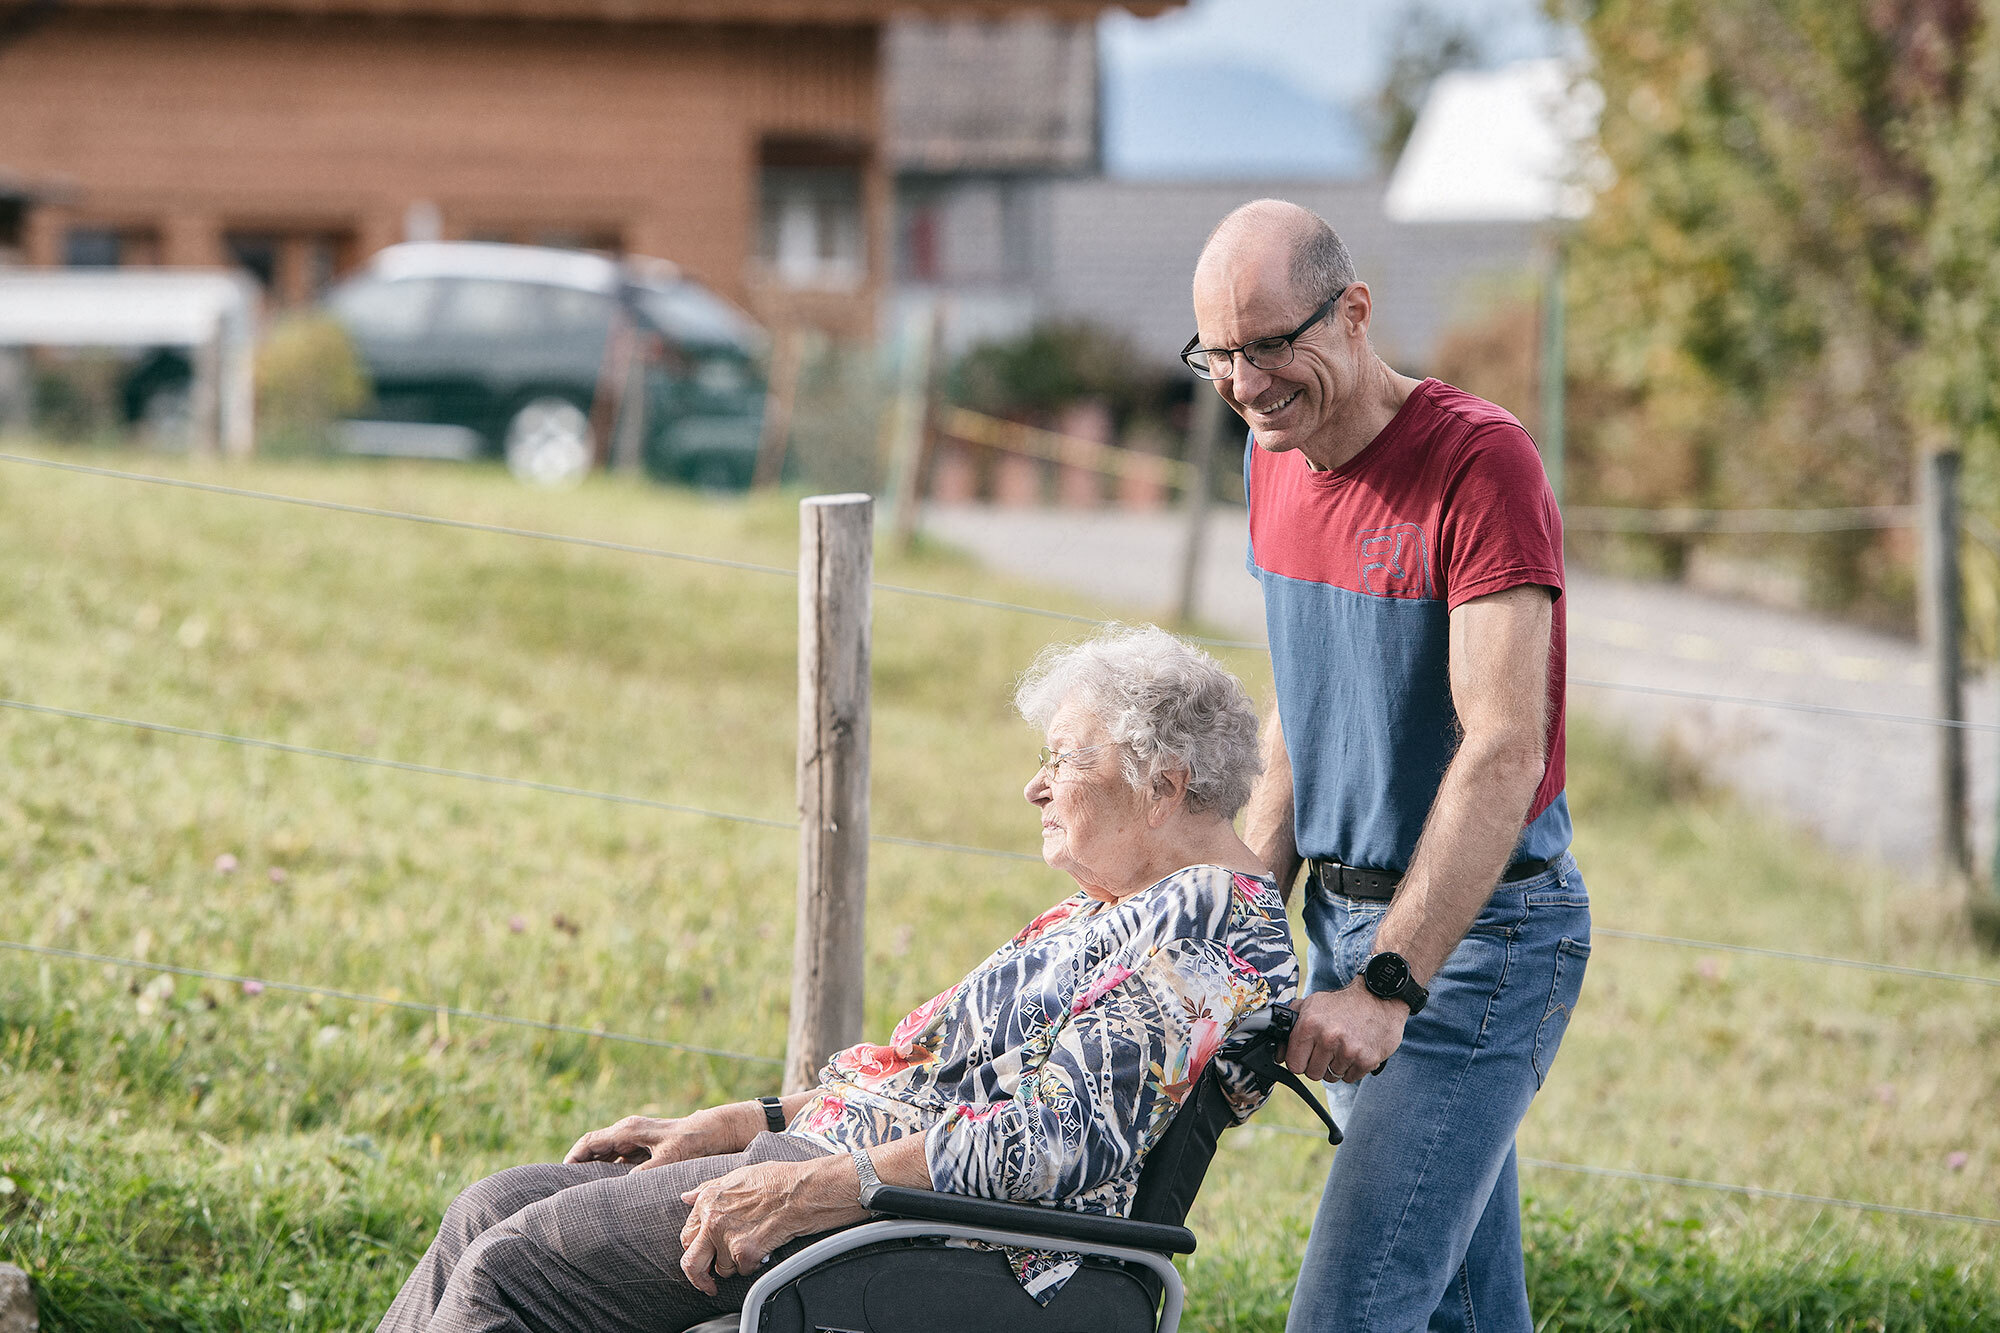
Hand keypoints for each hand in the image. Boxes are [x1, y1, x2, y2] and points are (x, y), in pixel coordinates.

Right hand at [564, 1106, 752, 1172]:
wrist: (715, 1130)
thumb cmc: (693, 1141)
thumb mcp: (670, 1157)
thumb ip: (647, 1172)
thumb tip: (625, 1188)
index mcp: (629, 1130)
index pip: (590, 1142)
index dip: (573, 1158)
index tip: (560, 1175)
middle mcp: (629, 1132)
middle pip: (594, 1148)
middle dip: (579, 1165)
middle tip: (566, 1188)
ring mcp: (637, 1139)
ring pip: (606, 1155)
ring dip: (594, 1169)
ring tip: (582, 1192)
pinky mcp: (645, 1148)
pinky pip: (620, 1160)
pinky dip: (610, 1171)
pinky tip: (609, 1189)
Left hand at [678, 1157, 869, 1295]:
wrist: (805, 1190)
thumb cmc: (779, 1180)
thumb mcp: (739, 1175)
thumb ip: (709, 1188)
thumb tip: (686, 1197)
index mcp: (708, 1199)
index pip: (687, 1235)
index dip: (695, 1249)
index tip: (704, 1257)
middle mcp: (712, 1218)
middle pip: (691, 1262)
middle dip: (700, 1277)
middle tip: (709, 1283)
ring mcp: (727, 1237)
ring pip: (721, 1269)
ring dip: (736, 1265)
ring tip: (754, 1248)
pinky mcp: (744, 1252)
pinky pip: (742, 1271)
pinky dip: (754, 1265)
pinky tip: (765, 1249)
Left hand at [1283, 982, 1406, 1082]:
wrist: (1378, 998)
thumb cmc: (1342, 1004)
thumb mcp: (1312, 1004)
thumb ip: (1291, 1026)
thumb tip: (1278, 1053)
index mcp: (1309, 1025)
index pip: (1293, 1064)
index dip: (1299, 1061)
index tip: (1305, 1055)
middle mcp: (1328, 1038)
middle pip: (1312, 1074)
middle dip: (1317, 1064)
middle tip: (1327, 1049)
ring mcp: (1348, 1051)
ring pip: (1331, 1077)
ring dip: (1336, 1066)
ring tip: (1343, 1047)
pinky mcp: (1366, 1060)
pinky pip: (1350, 1078)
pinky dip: (1352, 1069)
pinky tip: (1355, 1051)